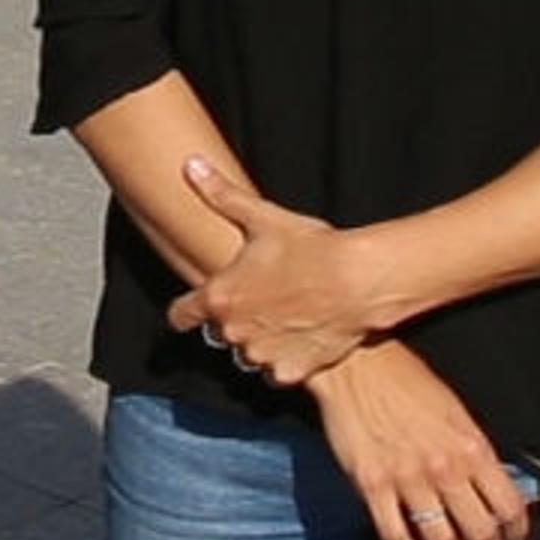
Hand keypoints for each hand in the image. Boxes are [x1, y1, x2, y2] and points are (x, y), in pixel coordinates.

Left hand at [166, 156, 386, 386]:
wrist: (358, 281)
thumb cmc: (312, 249)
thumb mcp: (263, 217)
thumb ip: (221, 195)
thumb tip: (190, 166)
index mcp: (220, 297)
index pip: (180, 316)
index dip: (184, 312)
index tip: (191, 308)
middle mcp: (234, 333)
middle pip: (218, 335)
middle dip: (232, 321)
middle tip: (258, 300)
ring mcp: (262, 356)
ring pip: (246, 355)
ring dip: (256, 342)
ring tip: (281, 317)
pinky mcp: (291, 372)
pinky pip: (276, 373)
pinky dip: (283, 361)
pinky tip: (299, 338)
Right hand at [304, 343, 527, 539]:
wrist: (357, 364)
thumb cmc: (404, 379)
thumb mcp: (456, 410)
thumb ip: (473, 450)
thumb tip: (489, 485)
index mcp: (471, 446)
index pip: (508, 506)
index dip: (516, 530)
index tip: (513, 537)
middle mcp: (444, 468)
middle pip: (479, 531)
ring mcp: (407, 480)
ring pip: (441, 539)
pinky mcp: (373, 486)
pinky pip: (396, 536)